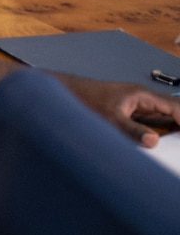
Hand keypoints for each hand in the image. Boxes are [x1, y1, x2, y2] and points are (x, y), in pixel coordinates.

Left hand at [56, 75, 179, 144]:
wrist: (65, 92)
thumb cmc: (86, 100)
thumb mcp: (110, 119)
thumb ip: (132, 130)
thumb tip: (154, 141)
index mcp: (142, 95)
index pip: (174, 107)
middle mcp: (143, 98)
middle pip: (172, 110)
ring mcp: (136, 105)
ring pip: (163, 116)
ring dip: (173, 126)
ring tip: (176, 142)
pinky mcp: (129, 112)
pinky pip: (151, 121)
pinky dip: (160, 130)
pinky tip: (163, 139)